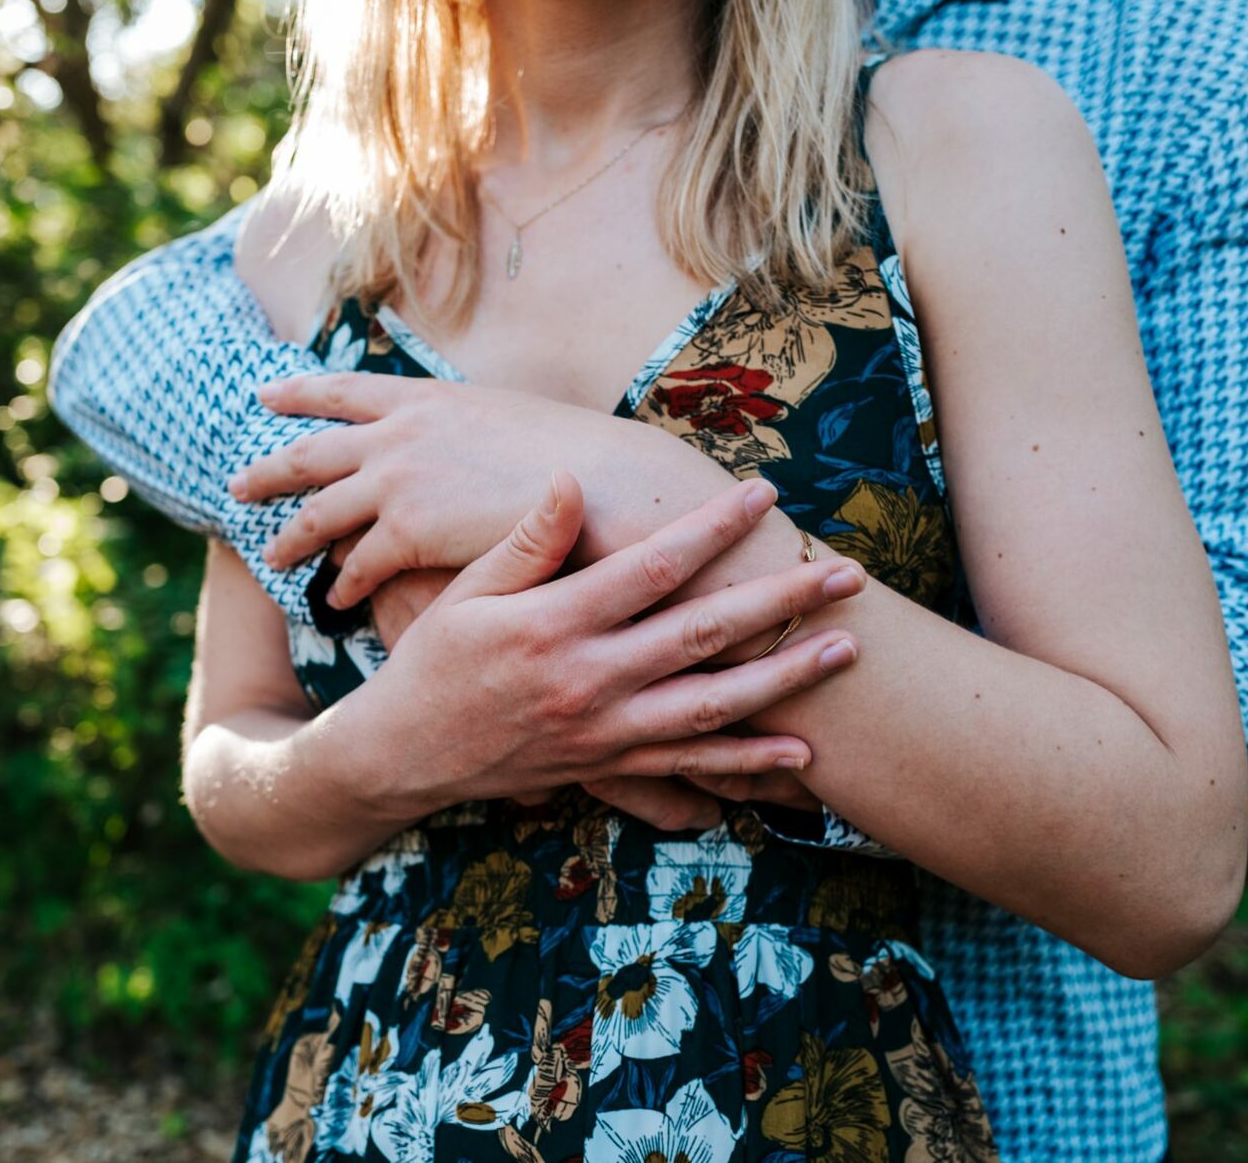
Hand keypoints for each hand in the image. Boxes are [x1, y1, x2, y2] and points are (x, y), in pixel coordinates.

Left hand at [235, 369, 723, 605]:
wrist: (599, 487)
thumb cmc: (567, 455)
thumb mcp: (502, 417)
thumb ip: (461, 427)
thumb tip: (449, 439)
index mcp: (421, 397)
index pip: (341, 389)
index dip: (299, 392)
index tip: (263, 396)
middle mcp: (395, 434)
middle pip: (309, 453)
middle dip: (268, 470)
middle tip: (235, 485)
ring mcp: (396, 482)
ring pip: (317, 514)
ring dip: (289, 538)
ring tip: (269, 556)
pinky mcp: (405, 535)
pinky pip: (354, 566)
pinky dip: (339, 585)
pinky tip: (331, 603)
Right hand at [332, 472, 864, 821]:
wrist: (403, 755)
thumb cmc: (434, 657)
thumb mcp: (466, 590)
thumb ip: (527, 540)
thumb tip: (574, 480)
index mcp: (553, 625)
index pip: (650, 568)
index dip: (710, 530)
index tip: (761, 494)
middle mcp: (588, 682)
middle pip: (702, 636)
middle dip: (779, 603)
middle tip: (844, 575)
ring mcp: (604, 732)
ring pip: (712, 707)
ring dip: (784, 680)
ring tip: (844, 652)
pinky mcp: (609, 767)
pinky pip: (689, 767)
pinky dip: (748, 764)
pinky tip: (800, 755)